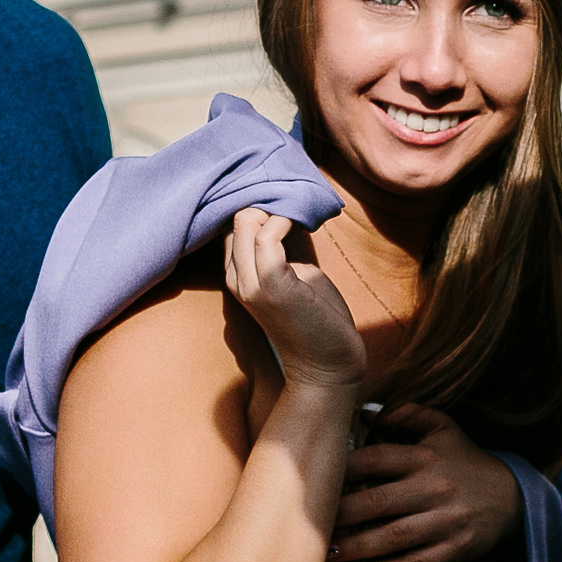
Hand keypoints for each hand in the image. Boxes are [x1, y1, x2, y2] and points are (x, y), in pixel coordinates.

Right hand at [224, 208, 364, 389]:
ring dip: (277, 207)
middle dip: (266, 200)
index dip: (257, 208)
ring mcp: (252, 284)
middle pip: (235, 220)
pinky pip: (266, 236)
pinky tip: (302, 221)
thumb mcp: (297, 277)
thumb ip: (285, 252)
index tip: (285, 197)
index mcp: (240, 278)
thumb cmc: (318, 319)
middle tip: (296, 198)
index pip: (232, 229)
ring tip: (300, 207)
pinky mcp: (272, 285)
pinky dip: (284, 220)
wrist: (329, 363)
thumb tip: (287, 218)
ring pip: (245, 223)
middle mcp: (237, 280)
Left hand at [331, 405, 524, 561]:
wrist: (514, 497)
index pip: (377, 459)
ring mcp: (446, 521)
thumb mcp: (444, 428)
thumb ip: (407, 413)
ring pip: (394, 537)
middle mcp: (435, 488)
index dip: (343, 468)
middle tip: (309, 523)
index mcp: (426, 457)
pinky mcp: (455, 549)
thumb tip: (365, 410)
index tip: (314, 479)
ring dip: (357, 547)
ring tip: (325, 553)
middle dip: (341, 514)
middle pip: (379, 502)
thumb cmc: (465, 459)